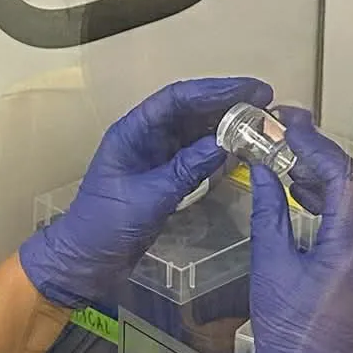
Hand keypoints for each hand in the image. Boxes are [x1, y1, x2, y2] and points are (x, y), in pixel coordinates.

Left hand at [19, 76, 272, 308]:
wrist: (86, 262)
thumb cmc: (105, 226)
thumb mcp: (149, 197)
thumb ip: (187, 169)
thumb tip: (225, 143)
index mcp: (133, 131)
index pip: (179, 98)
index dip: (217, 91)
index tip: (252, 90)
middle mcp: (146, 138)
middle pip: (191, 111)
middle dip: (228, 105)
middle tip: (266, 104)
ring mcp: (155, 159)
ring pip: (196, 133)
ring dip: (226, 129)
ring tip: (261, 127)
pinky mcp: (163, 180)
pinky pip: (195, 159)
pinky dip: (218, 155)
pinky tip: (241, 154)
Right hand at [248, 109, 352, 352]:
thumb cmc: (285, 333)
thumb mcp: (270, 266)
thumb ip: (270, 213)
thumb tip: (265, 173)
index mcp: (351, 243)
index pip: (339, 175)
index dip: (312, 142)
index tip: (286, 121)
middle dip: (324, 154)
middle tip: (289, 134)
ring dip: (328, 178)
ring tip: (288, 162)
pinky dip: (332, 204)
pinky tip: (302, 199)